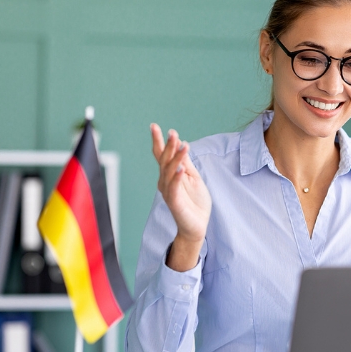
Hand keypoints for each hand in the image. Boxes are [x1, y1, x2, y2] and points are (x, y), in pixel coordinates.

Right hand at [151, 124, 211, 270]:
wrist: (196, 225)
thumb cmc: (195, 202)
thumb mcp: (194, 178)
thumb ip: (186, 163)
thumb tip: (182, 144)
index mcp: (169, 175)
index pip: (162, 155)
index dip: (159, 141)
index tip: (154, 126)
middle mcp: (165, 181)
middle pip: (164, 160)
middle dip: (168, 145)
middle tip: (172, 133)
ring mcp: (169, 191)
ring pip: (169, 171)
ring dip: (176, 157)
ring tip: (183, 145)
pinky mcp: (174, 201)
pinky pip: (174, 187)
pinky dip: (177, 177)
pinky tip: (181, 168)